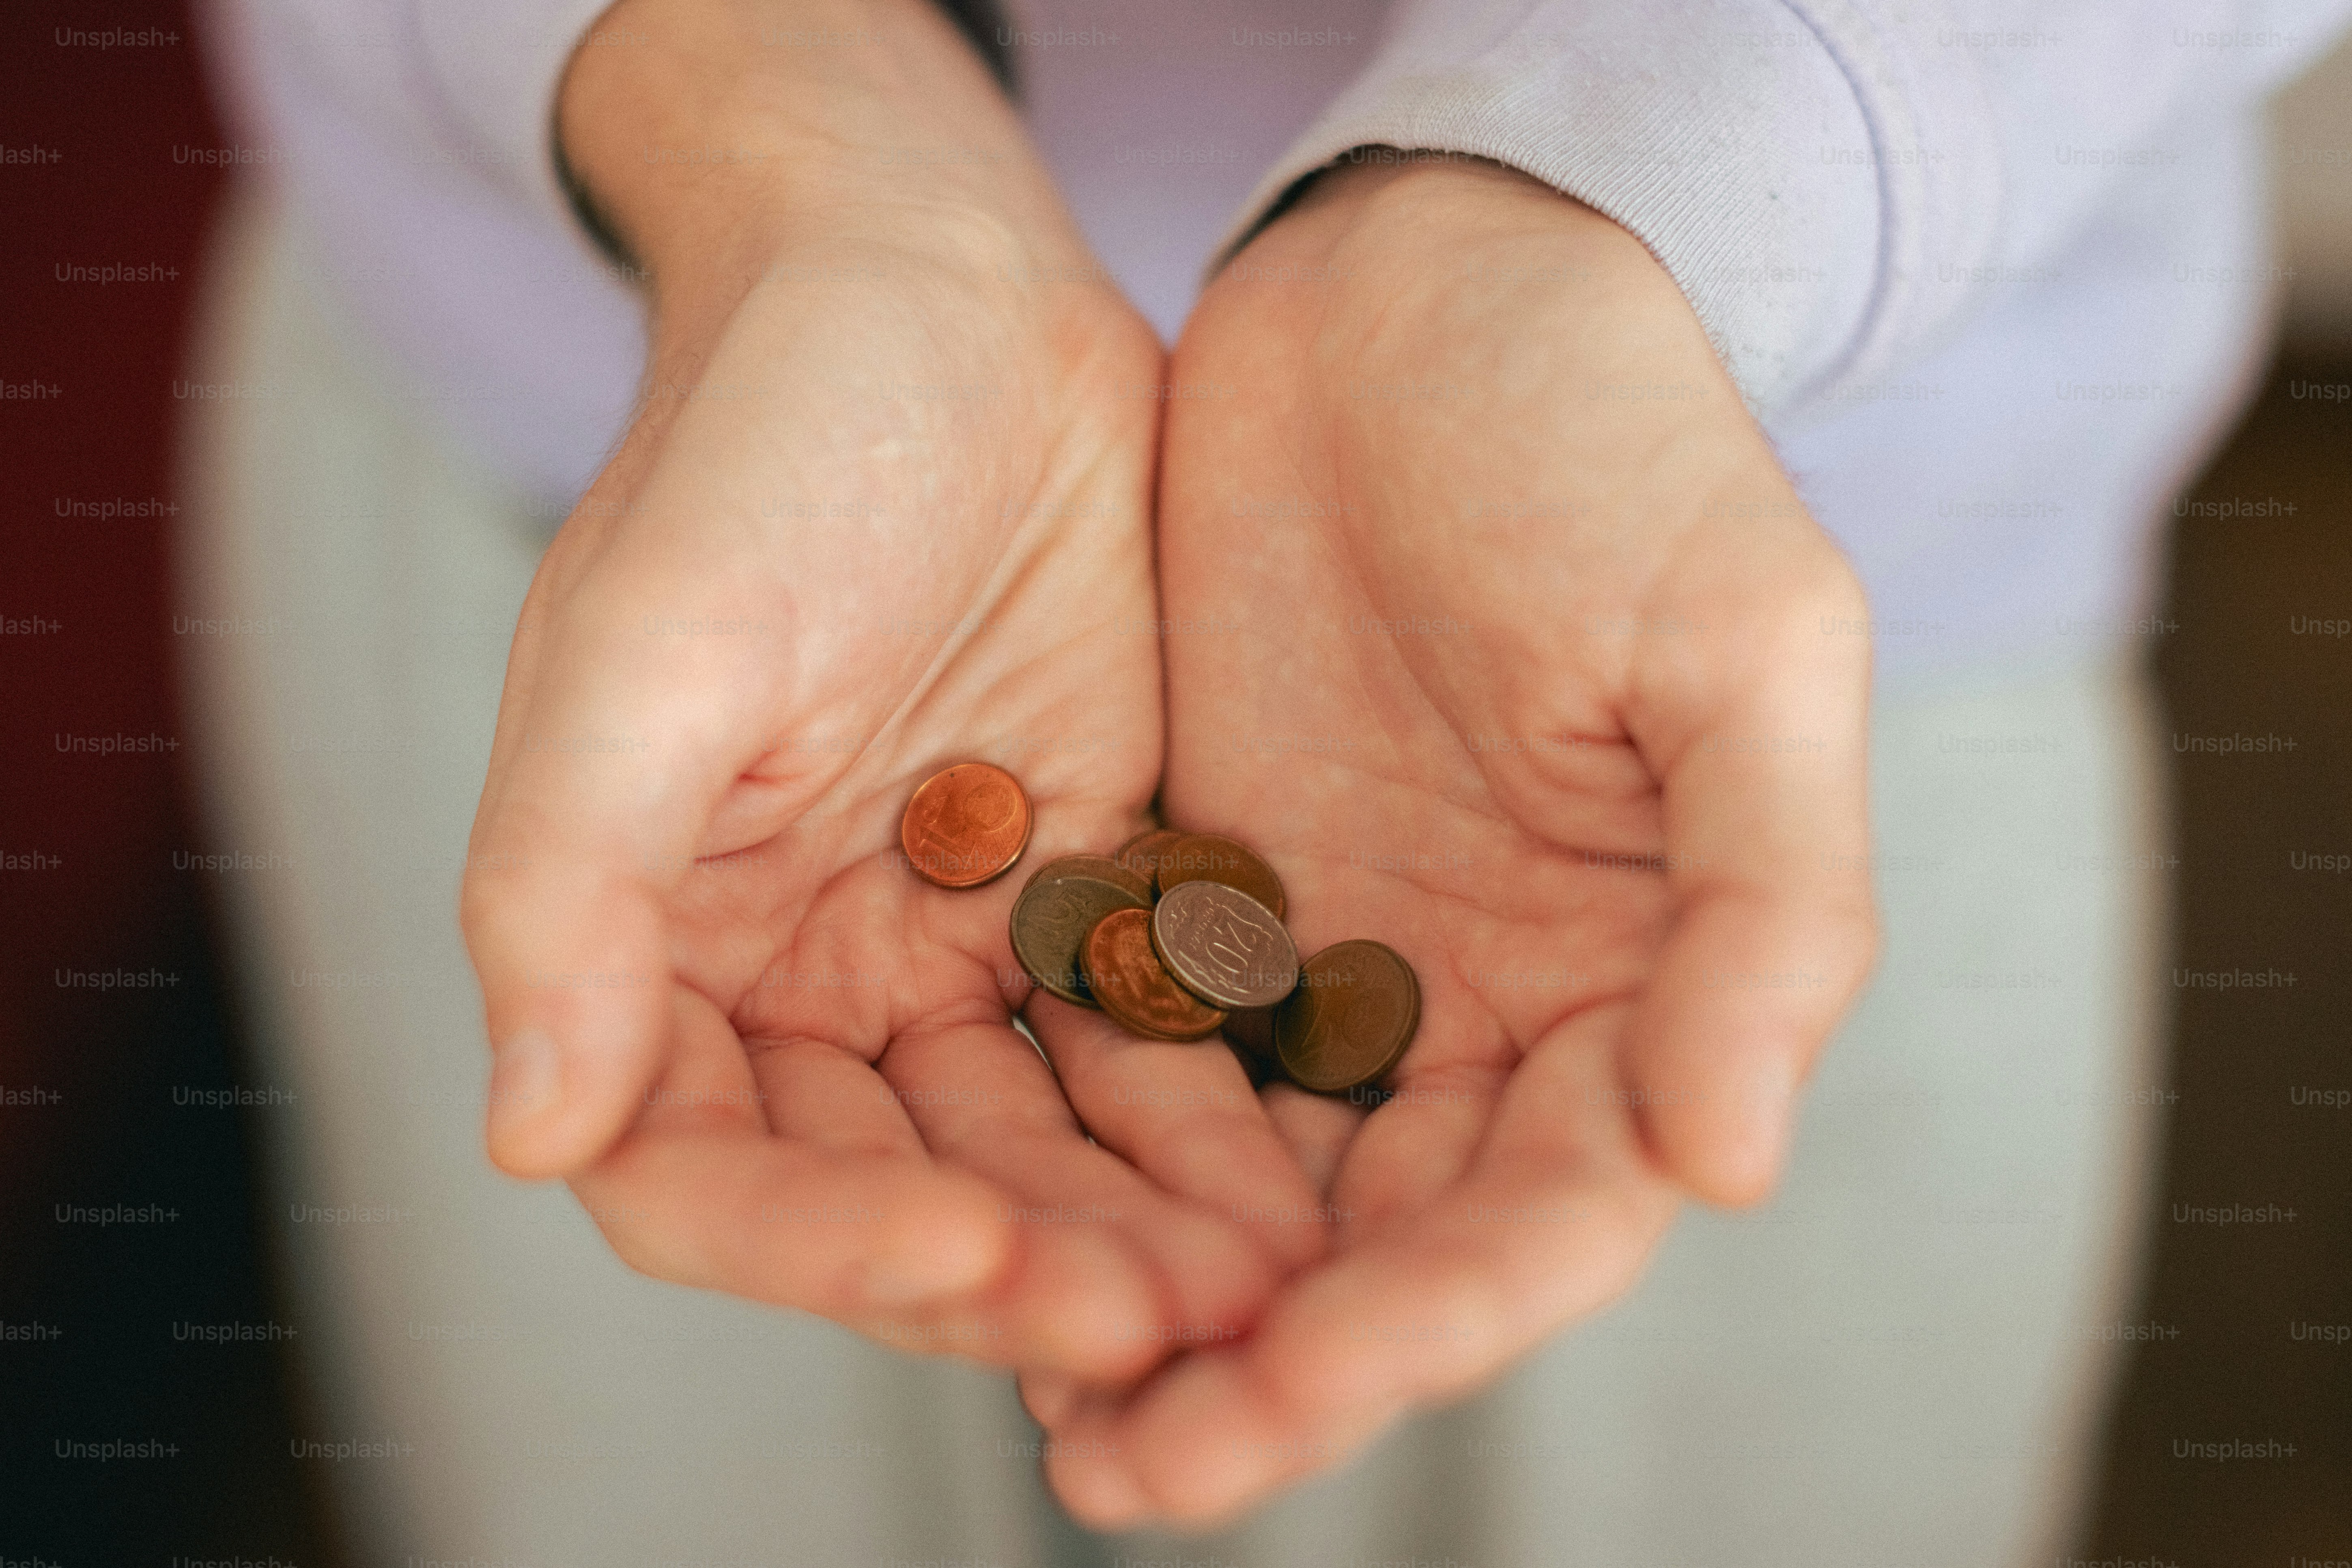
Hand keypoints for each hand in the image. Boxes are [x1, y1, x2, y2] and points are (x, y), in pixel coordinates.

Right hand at [459, 0, 1322, 1385]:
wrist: (940, 296)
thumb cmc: (766, 438)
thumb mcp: (646, 645)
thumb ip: (566, 887)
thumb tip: (527, 1129)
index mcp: (656, 940)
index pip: (707, 1175)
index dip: (823, 1251)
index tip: (973, 1264)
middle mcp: (799, 971)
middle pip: (895, 1192)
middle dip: (1019, 1272)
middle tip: (1160, 1328)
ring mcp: (949, 940)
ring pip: (1037, 1146)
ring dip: (1133, 1230)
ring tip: (1257, 1292)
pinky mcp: (1084, 887)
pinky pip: (1145, 1042)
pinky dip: (1209, 1121)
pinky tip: (1302, 1184)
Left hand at [1030, 155, 1877, 1520]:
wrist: (1426, 295)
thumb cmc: (1620, 444)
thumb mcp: (1744, 645)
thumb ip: (1767, 910)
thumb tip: (1729, 1167)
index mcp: (1641, 981)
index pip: (1546, 1214)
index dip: (1429, 1326)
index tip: (1290, 1393)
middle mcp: (1489, 1006)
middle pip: (1387, 1244)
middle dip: (1273, 1367)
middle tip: (1129, 1467)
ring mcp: (1341, 959)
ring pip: (1260, 1191)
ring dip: (1163, 1303)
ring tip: (1049, 1414)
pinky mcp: (1211, 891)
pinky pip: (1147, 1065)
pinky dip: (1090, 1161)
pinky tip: (1003, 1230)